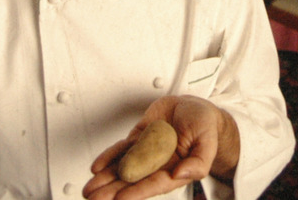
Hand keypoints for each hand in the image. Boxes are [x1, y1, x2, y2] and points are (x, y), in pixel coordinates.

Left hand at [82, 95, 239, 199]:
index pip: (153, 184)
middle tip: (94, 198)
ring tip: (89, 189)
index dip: (136, 192)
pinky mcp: (138, 138)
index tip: (120, 198)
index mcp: (176, 170)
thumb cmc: (204, 126)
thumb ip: (199, 162)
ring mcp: (146, 152)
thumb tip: (181, 174)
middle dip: (112, 191)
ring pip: (122, 167)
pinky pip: (121, 149)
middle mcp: (158, 164)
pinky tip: (97, 167)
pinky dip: (107, 158)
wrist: (195, 108)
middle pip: (132, 180)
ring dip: (105, 178)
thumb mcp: (207, 142)